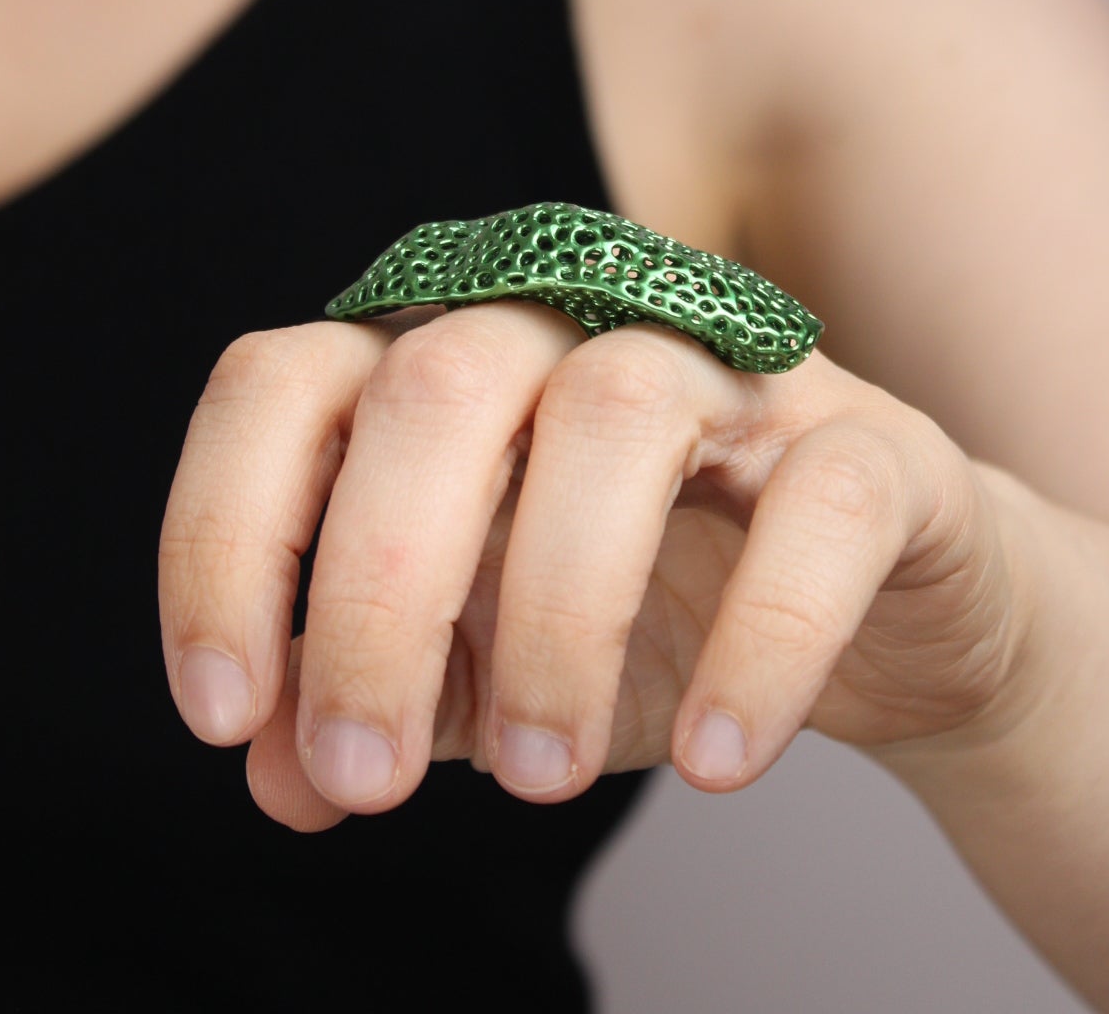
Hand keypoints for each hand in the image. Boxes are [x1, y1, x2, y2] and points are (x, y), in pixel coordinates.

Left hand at [158, 299, 1034, 831]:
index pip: (286, 385)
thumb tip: (273, 771)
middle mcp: (579, 332)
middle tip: (370, 776)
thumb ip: (377, 701)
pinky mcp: (870, 445)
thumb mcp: (482, 672)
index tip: (225, 716)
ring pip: (612, 411)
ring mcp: (731, 373)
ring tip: (538, 776)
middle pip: (435, 385)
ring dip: (553, 613)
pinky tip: (720, 758)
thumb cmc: (660, 619)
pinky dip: (764, 638)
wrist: (884, 621)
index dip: (224, 535)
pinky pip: (820, 506)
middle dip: (377, 592)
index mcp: (453, 367)